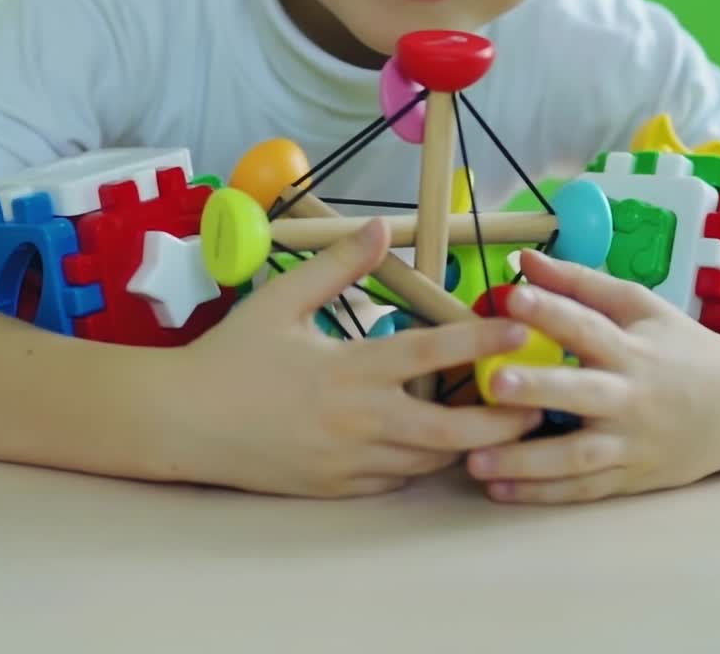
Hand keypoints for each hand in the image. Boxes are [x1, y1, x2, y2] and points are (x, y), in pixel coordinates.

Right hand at [175, 219, 542, 497]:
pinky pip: (396, 479)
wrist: (184, 423)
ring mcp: (350, 463)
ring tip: (496, 420)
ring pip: (429, 460)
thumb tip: (381, 230)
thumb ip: (337, 266)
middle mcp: (360, 422)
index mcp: (351, 370)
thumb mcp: (281, 300)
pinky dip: (420, 462)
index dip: (482, 341)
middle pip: (452, 432)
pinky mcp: (337, 490)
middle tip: (536, 401)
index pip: (433, 352)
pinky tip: (430, 442)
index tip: (520, 329)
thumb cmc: (232, 355)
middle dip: (502, 420)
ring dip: (465, 442)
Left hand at [465, 250, 719, 503]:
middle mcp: (632, 398)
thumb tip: (524, 258)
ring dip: (525, 460)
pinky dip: (542, 494)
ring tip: (475, 458)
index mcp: (633, 349)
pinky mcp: (631, 479)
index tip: (511, 296)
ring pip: (578, 457)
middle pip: (583, 395)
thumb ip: (579, 282)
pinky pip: (582, 490)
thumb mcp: (639, 305)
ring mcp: (632, 444)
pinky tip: (498, 489)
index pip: (588, 326)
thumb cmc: (680, 346)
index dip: (550, 310)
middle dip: (538, 389)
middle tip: (493, 383)